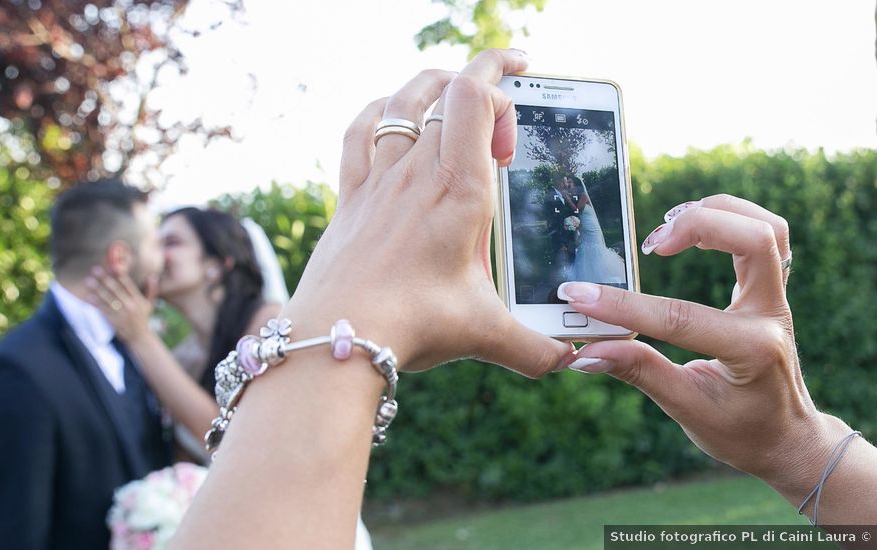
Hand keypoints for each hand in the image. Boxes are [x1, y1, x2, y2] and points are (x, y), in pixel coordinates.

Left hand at [85, 266, 157, 343]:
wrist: (139, 337)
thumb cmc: (143, 318)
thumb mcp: (150, 304)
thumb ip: (151, 290)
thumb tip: (153, 276)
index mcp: (139, 300)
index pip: (128, 285)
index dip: (119, 275)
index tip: (111, 266)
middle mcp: (131, 306)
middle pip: (116, 290)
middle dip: (105, 279)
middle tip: (95, 269)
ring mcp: (123, 314)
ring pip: (108, 299)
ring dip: (97, 289)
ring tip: (89, 281)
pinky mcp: (115, 321)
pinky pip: (104, 310)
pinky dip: (96, 303)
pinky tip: (89, 296)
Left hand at [281, 48, 574, 376]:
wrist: (336, 338)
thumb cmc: (412, 327)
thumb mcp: (485, 335)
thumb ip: (536, 347)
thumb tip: (572, 360)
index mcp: (460, 190)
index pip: (474, 94)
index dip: (500, 73)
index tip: (520, 93)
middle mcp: (417, 172)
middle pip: (446, 90)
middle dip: (483, 87)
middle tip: (503, 134)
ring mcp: (379, 180)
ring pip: (403, 101)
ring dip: (433, 86)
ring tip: (456, 95)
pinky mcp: (351, 197)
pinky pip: (360, 130)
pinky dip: (381, 110)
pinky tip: (393, 116)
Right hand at [558, 194, 834, 482]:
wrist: (784, 438)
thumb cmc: (739, 429)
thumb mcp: (685, 408)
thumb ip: (639, 371)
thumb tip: (587, 352)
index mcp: (752, 351)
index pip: (680, 317)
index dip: (622, 305)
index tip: (578, 295)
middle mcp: (771, 316)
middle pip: (755, 240)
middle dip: (698, 226)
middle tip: (651, 244)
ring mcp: (776, 299)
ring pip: (766, 228)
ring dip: (717, 213)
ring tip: (668, 228)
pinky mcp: (770, 290)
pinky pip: (764, 236)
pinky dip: (729, 219)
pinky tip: (691, 229)